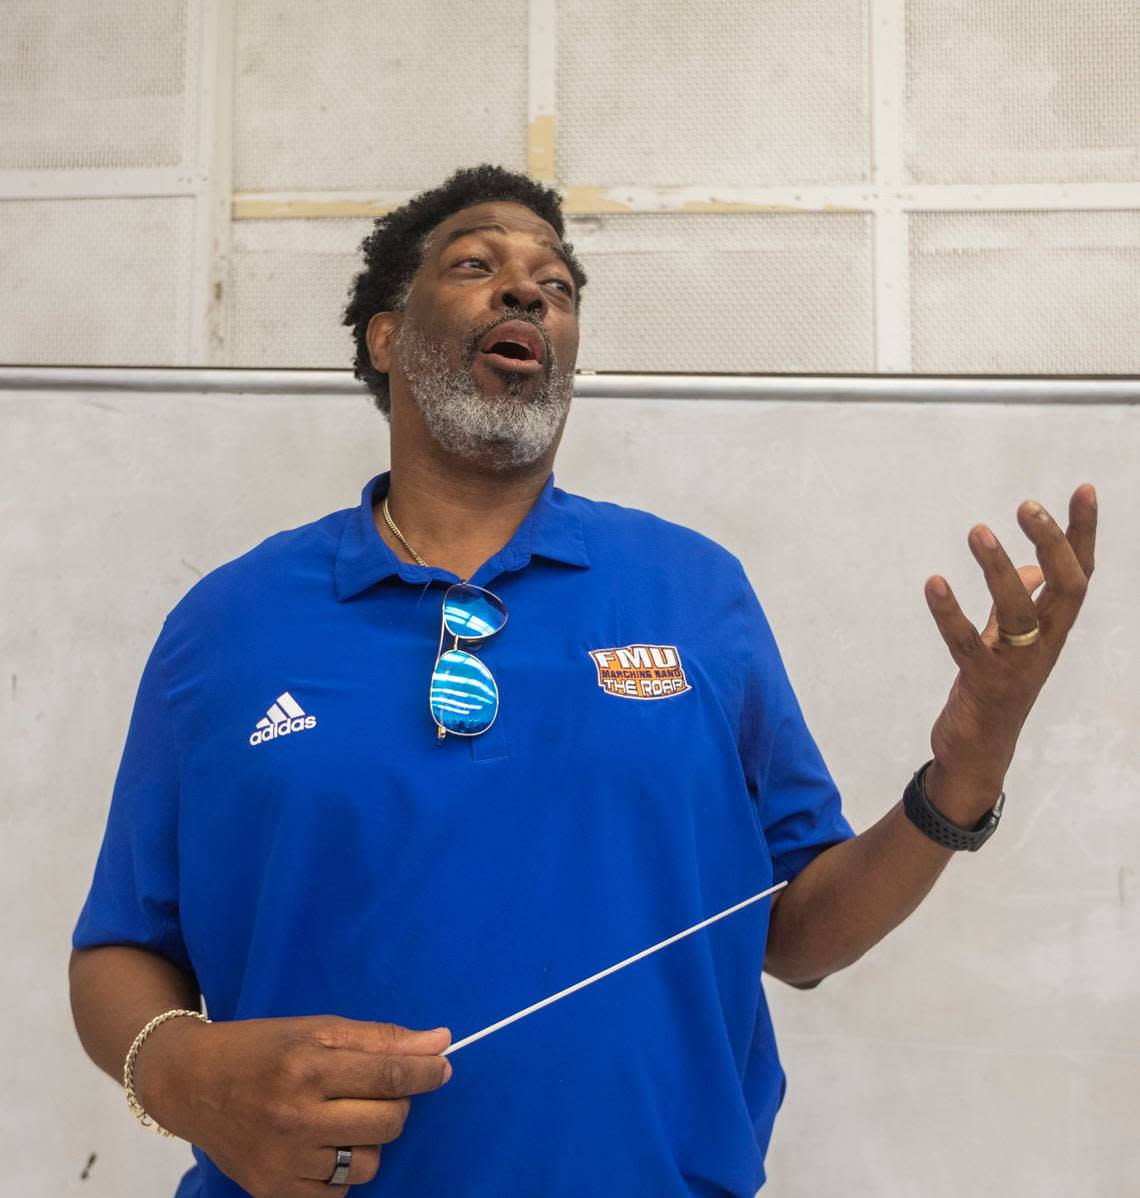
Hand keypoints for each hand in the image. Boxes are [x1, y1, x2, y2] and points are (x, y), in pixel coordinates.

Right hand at [136, 1014, 451, 1196]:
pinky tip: (324, 1145)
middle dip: (397, 1103)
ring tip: (344, 1118)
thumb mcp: (318, 1028)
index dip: (425, 1071)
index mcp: (308, 1066)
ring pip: (368, 1163)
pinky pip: (338, 1194)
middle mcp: (296, 1115)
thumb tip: (439, 1041)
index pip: (388, 1074)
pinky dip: (341, 1171)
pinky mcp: (273, 1190)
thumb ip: (380, 1039)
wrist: (191, 1082)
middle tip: (380, 1090)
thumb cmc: (262, 1047)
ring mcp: (284, 1159)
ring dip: (369, 1140)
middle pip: (387, 1122)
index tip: (443, 1067)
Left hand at [922, 485, 1096, 816]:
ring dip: (997, 569)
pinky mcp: (984, 685)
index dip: (1083, 533)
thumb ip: (1016, 606)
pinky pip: (967, 643)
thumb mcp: (1008, 643)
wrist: (977, 755)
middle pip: (1067, 587)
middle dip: (1053, 543)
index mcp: (1052, 629)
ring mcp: (1017, 667)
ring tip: (977, 531)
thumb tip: (1027, 569)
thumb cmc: (994, 692)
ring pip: (1018, 612)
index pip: (1079, 573)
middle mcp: (1044, 645)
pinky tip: (933, 583)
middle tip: (1025, 506)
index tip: (1083, 489)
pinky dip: (950, 612)